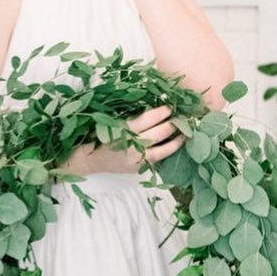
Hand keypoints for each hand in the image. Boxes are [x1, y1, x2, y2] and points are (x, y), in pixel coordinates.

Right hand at [60, 105, 184, 175]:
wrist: (91, 159)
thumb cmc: (101, 135)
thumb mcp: (113, 120)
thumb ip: (134, 116)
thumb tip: (157, 107)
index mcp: (124, 129)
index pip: (149, 118)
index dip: (163, 112)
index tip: (170, 107)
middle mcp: (132, 144)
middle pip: (160, 133)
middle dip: (174, 124)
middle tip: (182, 117)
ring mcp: (137, 159)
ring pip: (164, 150)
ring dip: (177, 140)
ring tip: (185, 133)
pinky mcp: (139, 168)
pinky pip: (159, 160)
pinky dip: (168, 152)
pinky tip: (175, 145)